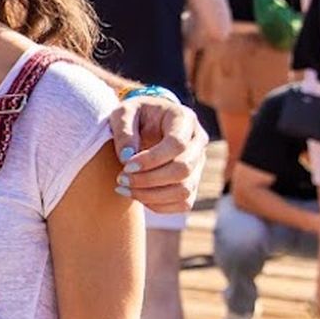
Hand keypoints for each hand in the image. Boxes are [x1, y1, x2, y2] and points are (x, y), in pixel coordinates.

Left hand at [110, 96, 206, 214]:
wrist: (145, 121)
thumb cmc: (134, 115)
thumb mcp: (122, 113)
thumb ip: (123, 130)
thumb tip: (127, 158)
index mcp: (184, 119)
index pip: (177, 144)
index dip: (152, 159)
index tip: (126, 165)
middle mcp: (198, 141)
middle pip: (183, 170)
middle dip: (148, 179)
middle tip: (121, 179)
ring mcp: (198, 163)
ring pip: (185, 190)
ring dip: (151, 195)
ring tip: (123, 189)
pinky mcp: (193, 181)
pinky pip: (183, 203)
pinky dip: (159, 205)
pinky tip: (136, 196)